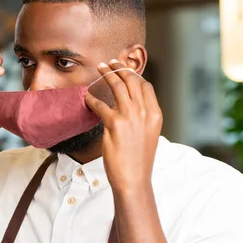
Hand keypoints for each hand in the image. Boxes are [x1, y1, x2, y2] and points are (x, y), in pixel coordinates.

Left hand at [84, 60, 161, 191]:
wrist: (134, 178)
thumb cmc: (138, 160)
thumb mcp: (148, 135)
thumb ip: (142, 118)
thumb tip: (131, 106)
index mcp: (155, 114)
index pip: (146, 86)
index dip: (134, 75)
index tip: (124, 70)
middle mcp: (144, 112)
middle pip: (131, 81)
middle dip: (119, 68)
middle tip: (109, 63)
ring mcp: (130, 117)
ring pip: (117, 86)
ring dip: (106, 74)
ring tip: (99, 69)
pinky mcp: (114, 124)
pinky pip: (100, 104)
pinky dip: (92, 99)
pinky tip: (86, 97)